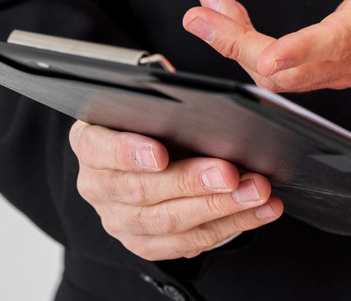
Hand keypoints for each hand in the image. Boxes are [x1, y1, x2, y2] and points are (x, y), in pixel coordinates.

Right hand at [70, 121, 282, 259]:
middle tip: (231, 174)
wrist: (147, 155)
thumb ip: (167, 106)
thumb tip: (205, 107)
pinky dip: (229, 226)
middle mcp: (98, 185)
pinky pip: (187, 242)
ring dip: (220, 207)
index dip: (128, 152)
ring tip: (256, 193)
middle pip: (143, 190)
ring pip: (169, 221)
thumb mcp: (153, 107)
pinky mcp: (145, 244)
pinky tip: (258, 212)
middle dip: (192, 182)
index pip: (99, 149)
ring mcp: (119, 219)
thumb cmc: (153, 124)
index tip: (160, 154)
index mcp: (91, 143)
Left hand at [183, 0, 350, 91]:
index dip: (298, 51)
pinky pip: (290, 72)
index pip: (335, 42)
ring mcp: (349, 67)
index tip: (266, 53)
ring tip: (211, 8)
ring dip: (240, 46)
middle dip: (240, 46)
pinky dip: (255, 49)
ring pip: (285, 76)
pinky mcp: (337, 68)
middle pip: (294, 72)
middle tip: (201, 15)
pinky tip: (234, 23)